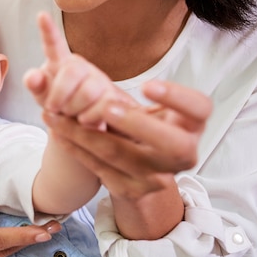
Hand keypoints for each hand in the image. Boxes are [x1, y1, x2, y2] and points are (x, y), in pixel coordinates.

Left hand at [24, 12, 135, 128]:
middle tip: (54, 108)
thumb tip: (33, 77)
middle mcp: (83, 67)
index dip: (47, 31)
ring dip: (74, 109)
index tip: (41, 15)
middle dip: (59, 94)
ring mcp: (101, 81)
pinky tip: (85, 121)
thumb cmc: (61, 108)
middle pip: (72, 71)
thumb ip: (36, 86)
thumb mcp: (43, 97)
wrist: (84, 129)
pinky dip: (89, 118)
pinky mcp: (115, 97)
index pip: (54, 45)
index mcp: (61, 63)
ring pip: (89, 91)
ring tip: (71, 115)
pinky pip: (102, 107)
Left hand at [42, 80, 211, 238]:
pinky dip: (74, 147)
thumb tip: (103, 66)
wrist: (140, 175)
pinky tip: (56, 131)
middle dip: (137, 123)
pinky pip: (98, 167)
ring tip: (56, 113)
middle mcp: (181, 155)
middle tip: (106, 106)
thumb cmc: (143, 128)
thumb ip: (146, 93)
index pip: (200, 109)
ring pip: (121, 155)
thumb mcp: (154, 111)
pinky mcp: (129, 189)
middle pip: (173, 144)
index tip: (147, 86)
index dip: (178, 97)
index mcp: (191, 126)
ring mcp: (156, 177)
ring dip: (84, 132)